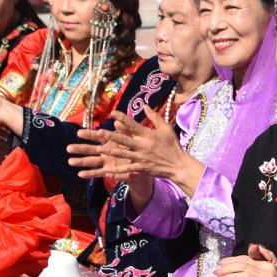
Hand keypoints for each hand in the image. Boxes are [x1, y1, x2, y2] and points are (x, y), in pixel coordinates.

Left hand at [68, 107, 188, 181]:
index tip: (112, 113)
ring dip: (109, 151)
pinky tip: (106, 170)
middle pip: (123, 139)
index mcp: (147, 134)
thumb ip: (154, 117)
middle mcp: (142, 145)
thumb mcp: (165, 128)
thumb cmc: (172, 145)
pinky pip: (127, 169)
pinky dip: (117, 170)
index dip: (122, 118)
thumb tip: (145, 105)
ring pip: (122, 154)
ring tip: (98, 149)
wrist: (178, 165)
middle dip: (110, 136)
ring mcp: (141, 157)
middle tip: (97, 132)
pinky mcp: (141, 167)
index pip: (132, 124)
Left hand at [215, 244, 276, 276]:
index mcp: (266, 265)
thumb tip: (254, 245)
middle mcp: (265, 271)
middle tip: (216, 270)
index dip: (232, 260)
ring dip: (230, 276)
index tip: (221, 262)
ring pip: (244, 275)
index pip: (246, 259)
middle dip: (227, 268)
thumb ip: (267, 255)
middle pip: (242, 266)